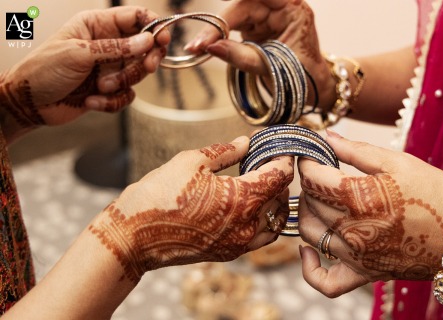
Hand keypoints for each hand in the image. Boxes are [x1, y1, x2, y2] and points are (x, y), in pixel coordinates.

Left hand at [0, 6, 168, 135]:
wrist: (29, 102)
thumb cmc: (44, 70)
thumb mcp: (80, 53)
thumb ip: (116, 48)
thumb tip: (148, 41)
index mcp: (98, 25)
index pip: (135, 18)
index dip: (153, 26)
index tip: (162, 39)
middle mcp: (108, 45)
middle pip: (145, 47)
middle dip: (146, 59)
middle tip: (147, 66)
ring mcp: (109, 68)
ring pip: (137, 74)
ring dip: (121, 83)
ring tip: (99, 87)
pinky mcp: (109, 90)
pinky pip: (126, 95)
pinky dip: (112, 101)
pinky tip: (91, 101)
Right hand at [89, 136, 293, 281]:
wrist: (133, 237)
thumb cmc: (159, 195)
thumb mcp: (191, 161)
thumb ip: (224, 151)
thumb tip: (245, 142)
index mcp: (241, 198)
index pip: (279, 175)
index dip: (283, 157)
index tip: (279, 147)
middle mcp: (246, 224)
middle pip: (282, 198)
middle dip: (279, 177)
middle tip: (266, 161)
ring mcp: (238, 243)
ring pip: (275, 222)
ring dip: (275, 201)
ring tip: (261, 184)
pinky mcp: (228, 253)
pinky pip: (259, 238)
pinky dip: (263, 220)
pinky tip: (249, 206)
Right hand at [185, 0, 334, 108]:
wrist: (313, 90)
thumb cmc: (304, 77)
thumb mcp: (273, 68)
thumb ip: (242, 57)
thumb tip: (211, 47)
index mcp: (293, 9)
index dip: (232, 6)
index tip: (214, 14)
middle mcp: (280, 8)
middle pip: (242, 6)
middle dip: (219, 25)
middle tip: (198, 44)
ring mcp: (268, 18)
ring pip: (235, 16)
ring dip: (216, 31)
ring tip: (198, 47)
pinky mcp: (258, 29)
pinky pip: (234, 27)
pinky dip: (220, 37)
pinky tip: (206, 45)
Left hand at [297, 130, 442, 296]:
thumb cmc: (436, 196)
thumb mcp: (398, 163)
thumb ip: (356, 149)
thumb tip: (327, 137)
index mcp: (357, 197)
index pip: (311, 177)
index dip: (306, 162)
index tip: (311, 155)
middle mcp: (350, 229)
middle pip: (308, 202)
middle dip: (308, 183)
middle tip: (321, 173)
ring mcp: (355, 255)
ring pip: (309, 234)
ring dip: (306, 213)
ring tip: (319, 201)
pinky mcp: (362, 274)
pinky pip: (325, 282)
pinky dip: (310, 268)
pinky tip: (308, 251)